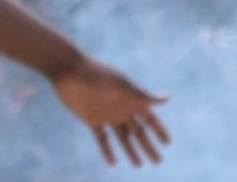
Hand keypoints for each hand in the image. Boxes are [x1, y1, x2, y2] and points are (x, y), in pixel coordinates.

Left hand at [53, 57, 169, 166]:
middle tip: (158, 161)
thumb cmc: (98, 74)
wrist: (69, 70)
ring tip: (139, 165)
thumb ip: (143, 96)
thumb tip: (167, 98)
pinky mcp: (92, 118)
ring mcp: (107, 114)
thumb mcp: (122, 86)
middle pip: (138, 131)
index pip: (149, 118)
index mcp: (130, 99)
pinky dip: (107, 149)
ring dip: (130, 150)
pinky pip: (102, 137)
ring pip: (122, 137)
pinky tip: (112, 162)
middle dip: (147, 145)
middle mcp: (121, 108)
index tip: (167, 142)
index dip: (159, 129)